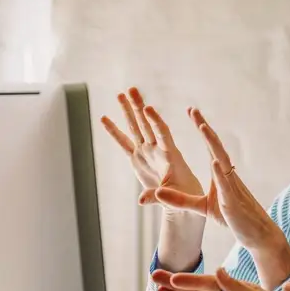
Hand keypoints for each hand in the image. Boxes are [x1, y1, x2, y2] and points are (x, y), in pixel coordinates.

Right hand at [100, 87, 203, 210]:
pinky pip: (123, 143)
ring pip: (136, 128)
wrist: (183, 198)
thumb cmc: (185, 196)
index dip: (155, 121)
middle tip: (132, 89)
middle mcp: (157, 149)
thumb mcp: (175, 197)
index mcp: (170, 155)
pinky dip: (114, 132)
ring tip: (120, 94)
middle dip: (139, 107)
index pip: (162, 133)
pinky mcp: (138, 158)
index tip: (148, 107)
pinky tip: (104, 118)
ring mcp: (146, 152)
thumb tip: (141, 201)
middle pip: (147, 124)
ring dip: (128, 112)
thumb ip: (158, 197)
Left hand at [152, 109, 283, 250]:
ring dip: (212, 143)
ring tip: (202, 127)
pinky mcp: (233, 201)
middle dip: (204, 128)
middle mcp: (227, 175)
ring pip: (222, 160)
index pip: (210, 147)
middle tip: (193, 110)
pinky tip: (215, 161)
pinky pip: (226, 184)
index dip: (202, 129)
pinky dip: (220, 172)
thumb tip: (158, 192)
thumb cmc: (233, 218)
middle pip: (216, 147)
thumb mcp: (202, 208)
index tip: (192, 112)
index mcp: (221, 174)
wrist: (256, 233)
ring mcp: (232, 186)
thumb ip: (181, 200)